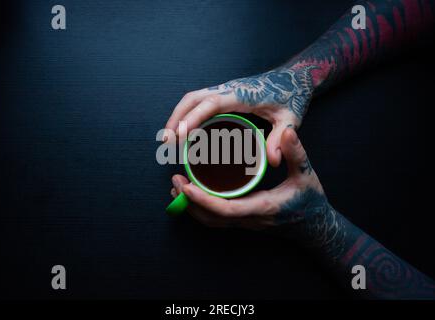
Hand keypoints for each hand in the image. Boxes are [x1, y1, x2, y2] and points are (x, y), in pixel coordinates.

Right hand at [164, 67, 315, 166]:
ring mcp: (224, 89)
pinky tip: (184, 130)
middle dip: (177, 118)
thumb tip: (272, 162)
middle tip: (166, 142)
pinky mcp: (223, 93)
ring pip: (192, 98)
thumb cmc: (292, 96)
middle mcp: (228, 89)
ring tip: (169, 138)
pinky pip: (199, 101)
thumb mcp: (291, 118)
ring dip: (178, 115)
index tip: (180, 136)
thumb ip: (281, 138)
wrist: (294, 78)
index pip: (210, 104)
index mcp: (242, 94)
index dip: (193, 119)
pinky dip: (187, 114)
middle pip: (193, 99)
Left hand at [170, 129, 328, 231]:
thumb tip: (288, 132)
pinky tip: (194, 196)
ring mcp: (245, 223)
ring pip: (211, 221)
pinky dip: (201, 209)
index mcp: (261, 208)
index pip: (226, 209)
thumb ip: (296, 153)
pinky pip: (216, 219)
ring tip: (177, 188)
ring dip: (192, 207)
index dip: (203, 200)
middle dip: (189, 202)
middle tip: (175, 180)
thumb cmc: (310, 200)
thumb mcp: (306, 174)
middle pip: (211, 218)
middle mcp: (249, 219)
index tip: (186, 187)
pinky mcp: (243, 221)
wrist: (315, 224)